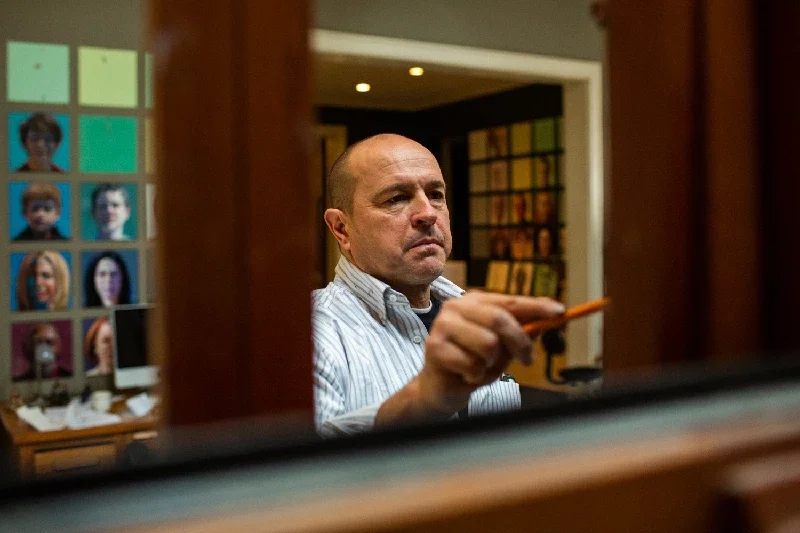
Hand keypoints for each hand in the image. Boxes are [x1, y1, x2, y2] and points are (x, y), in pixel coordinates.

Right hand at [416, 292, 564, 414]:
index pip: (510, 301)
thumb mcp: (503, 346)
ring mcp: (443, 326)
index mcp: (474, 302)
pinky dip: (477, 376)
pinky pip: (473, 365)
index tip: (559, 312)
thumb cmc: (472, 361)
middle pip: (499, 319)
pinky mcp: (436, 348)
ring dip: (492, 364)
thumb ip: (523, 330)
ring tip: (481, 368)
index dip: (536, 307)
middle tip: (527, 360)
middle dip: (519, 342)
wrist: (439, 387)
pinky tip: (466, 375)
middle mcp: (456, 308)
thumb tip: (552, 314)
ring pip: (488, 344)